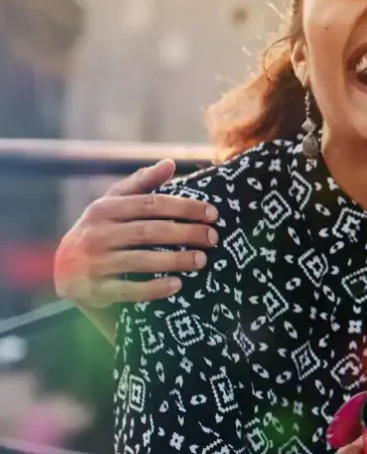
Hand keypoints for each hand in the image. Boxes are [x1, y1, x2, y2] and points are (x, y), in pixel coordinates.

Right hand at [54, 161, 218, 308]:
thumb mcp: (114, 204)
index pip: (150, 203)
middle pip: (149, 231)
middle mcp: (95, 233)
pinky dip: (154, 288)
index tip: (213, 213)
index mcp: (103, 209)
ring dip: (175, 260)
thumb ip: (141, 184)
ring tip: (202, 260)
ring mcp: (93, 262)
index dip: (184, 207)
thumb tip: (170, 163)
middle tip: (213, 237)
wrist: (66, 269)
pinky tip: (177, 285)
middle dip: (186, 233)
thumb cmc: (102, 230)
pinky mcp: (94, 288)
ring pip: (140, 260)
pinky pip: (128, 289)